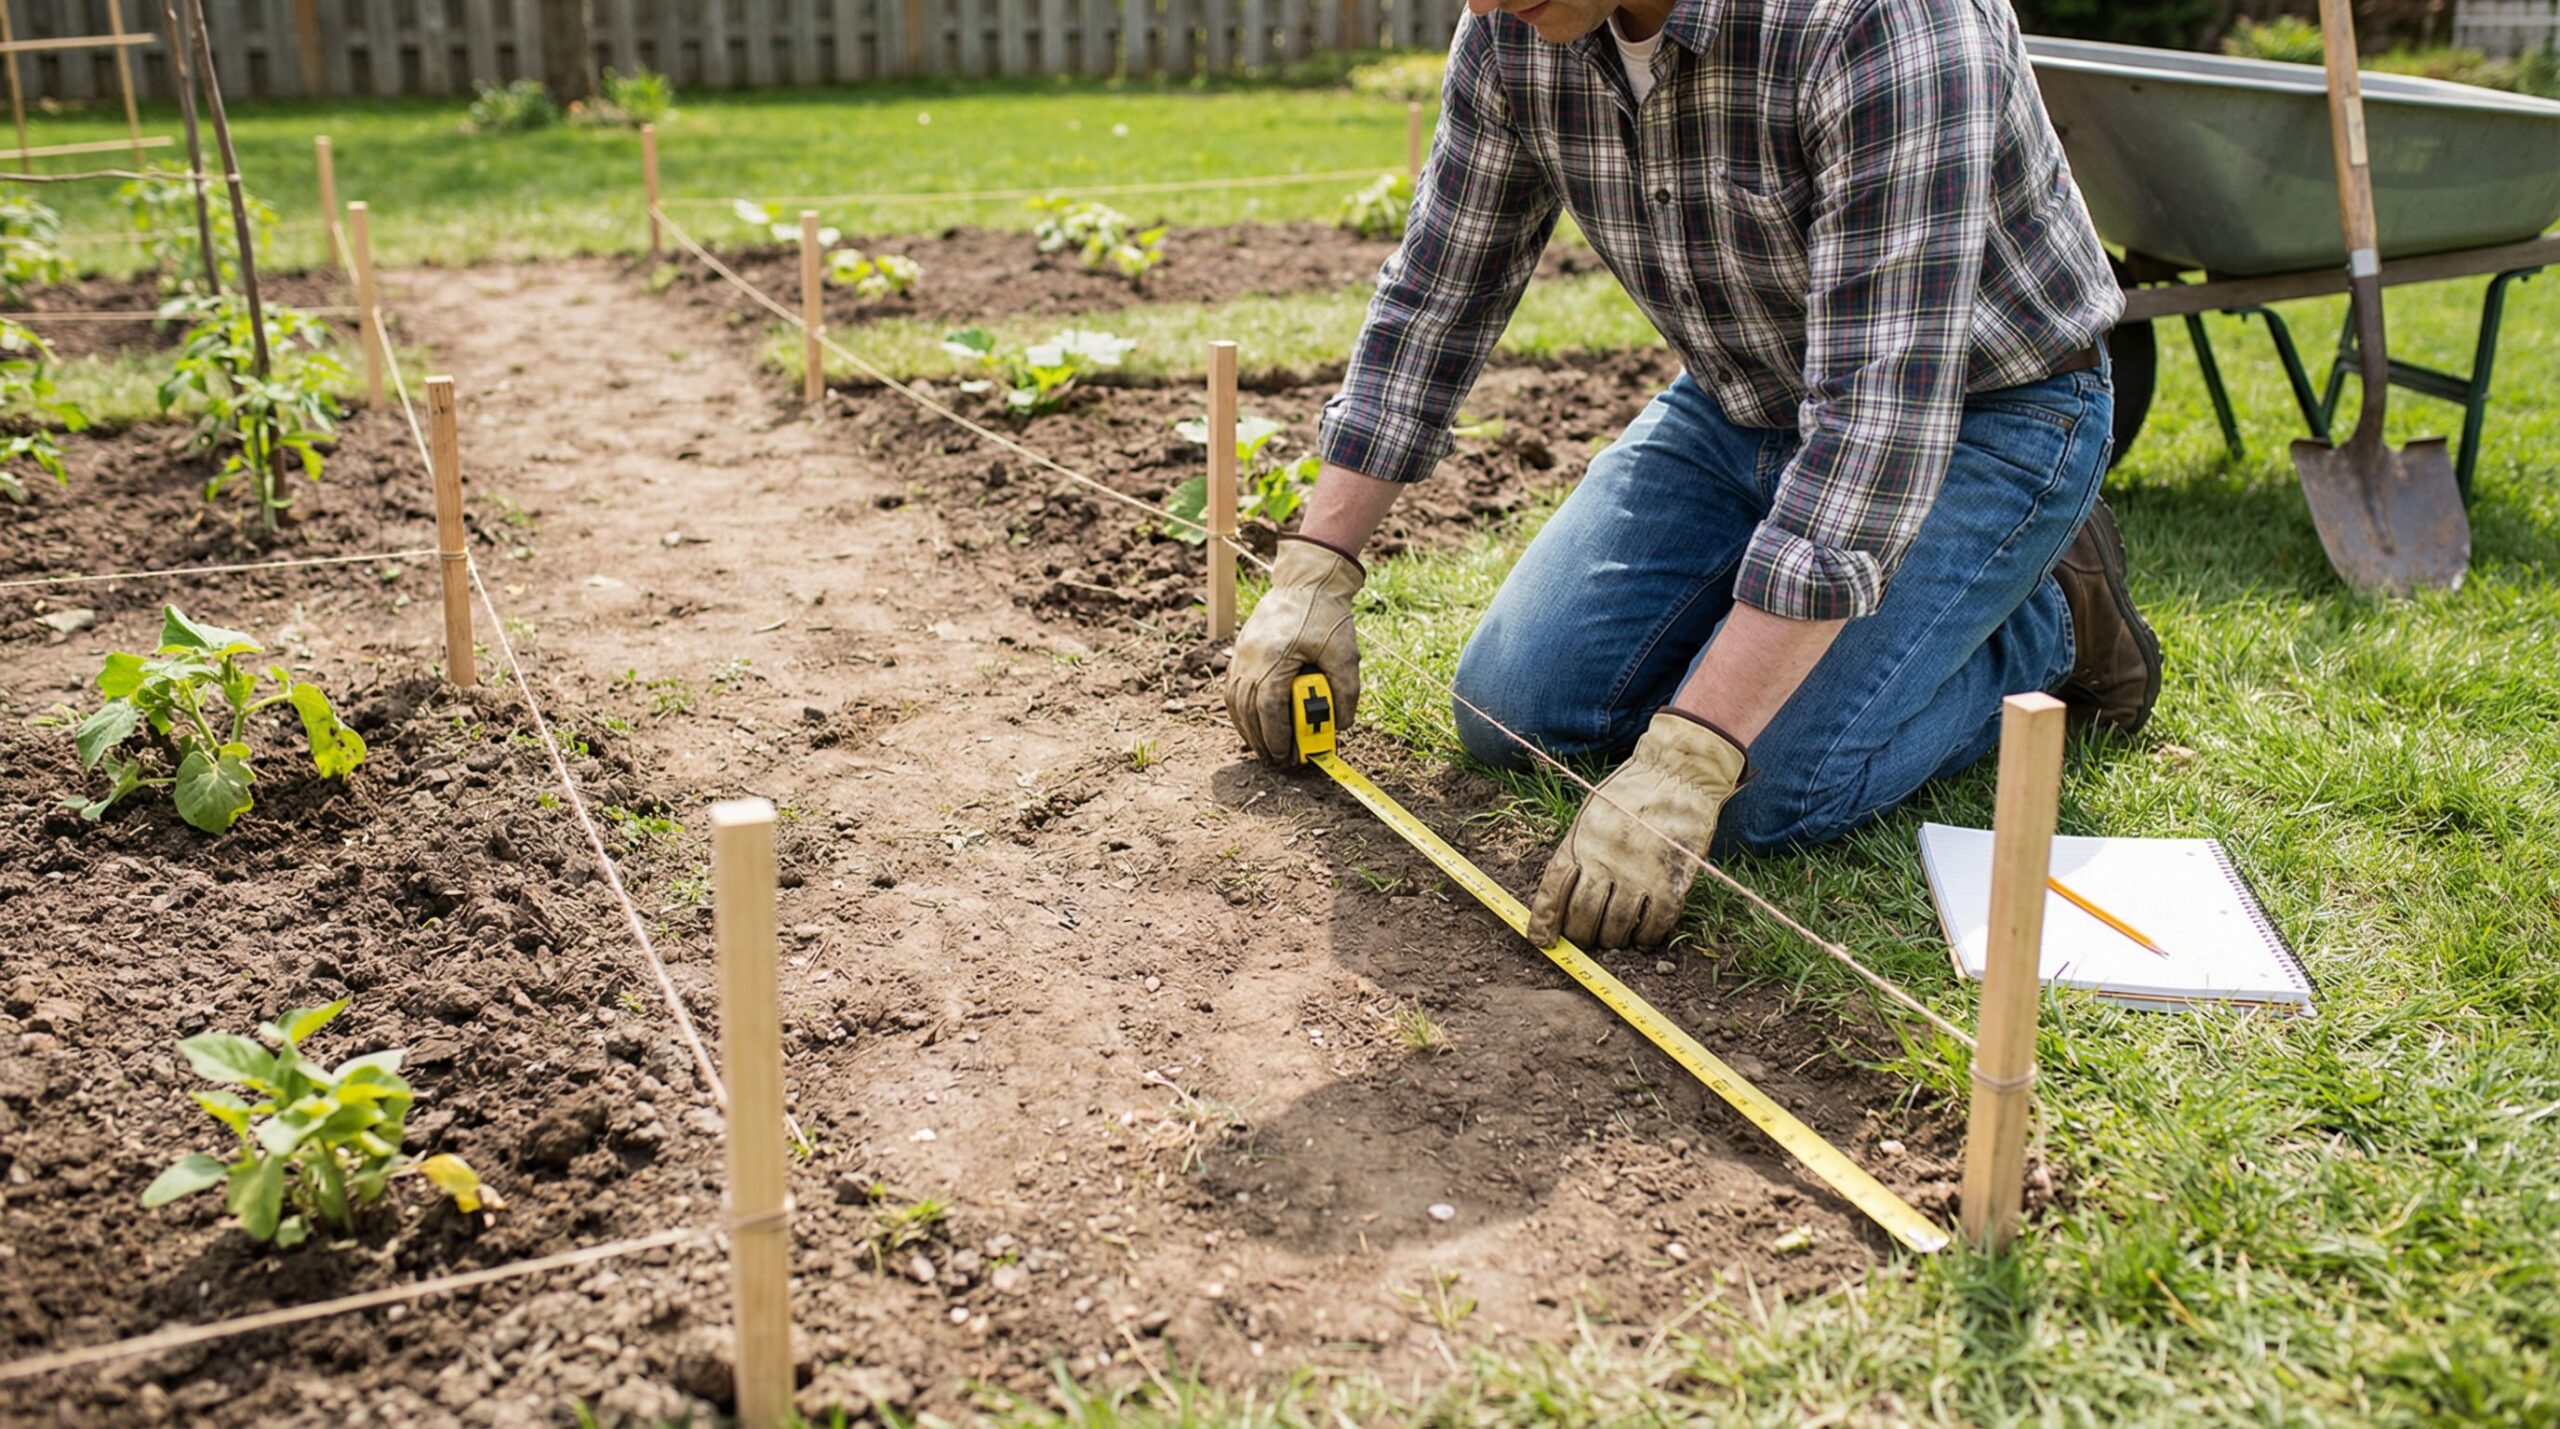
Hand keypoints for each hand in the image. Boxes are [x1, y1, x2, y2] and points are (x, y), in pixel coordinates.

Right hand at [1224, 537, 1364, 764]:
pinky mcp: (1242, 648)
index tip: (1285, 754)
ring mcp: (1242, 651)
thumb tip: (1340, 725)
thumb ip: (1346, 692)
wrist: (1307, 580)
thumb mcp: (1345, 655)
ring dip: (1247, 726)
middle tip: (1275, 758)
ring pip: (1235, 699)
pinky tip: (1254, 719)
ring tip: (1263, 745)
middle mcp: (1252, 656)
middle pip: (1247, 709)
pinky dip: (1241, 708)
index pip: (1268, 707)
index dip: (1275, 735)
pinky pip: (1233, 686)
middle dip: (1260, 738)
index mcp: (1276, 657)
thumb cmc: (1326, 615)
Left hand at [1526, 712, 1745, 949]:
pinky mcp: (1671, 883)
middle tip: (1586, 940)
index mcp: (1580, 844)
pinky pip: (1654, 925)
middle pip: (1583, 917)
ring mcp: (1639, 874)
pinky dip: (1647, 937)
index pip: (1553, 891)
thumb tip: (1561, 898)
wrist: (1677, 774)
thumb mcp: (1589, 816)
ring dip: (1612, 940)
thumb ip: (1576, 852)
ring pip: (1616, 928)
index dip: (1544, 921)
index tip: (1541, 940)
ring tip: (1614, 938)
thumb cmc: (1629, 795)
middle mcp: (1605, 862)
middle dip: (1580, 937)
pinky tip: (1644, 934)